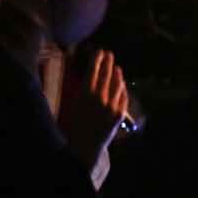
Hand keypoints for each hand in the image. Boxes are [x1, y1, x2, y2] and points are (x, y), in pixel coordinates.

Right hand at [66, 50, 128, 171]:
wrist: (85, 146)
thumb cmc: (75, 125)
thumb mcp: (74, 104)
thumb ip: (82, 89)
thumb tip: (90, 75)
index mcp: (85, 93)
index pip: (93, 70)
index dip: (97, 59)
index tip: (99, 51)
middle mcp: (100, 97)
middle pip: (106, 74)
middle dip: (108, 62)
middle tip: (109, 54)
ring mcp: (112, 105)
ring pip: (117, 83)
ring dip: (117, 74)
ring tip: (116, 68)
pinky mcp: (120, 113)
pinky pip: (123, 96)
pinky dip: (122, 88)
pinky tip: (121, 84)